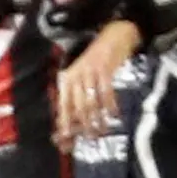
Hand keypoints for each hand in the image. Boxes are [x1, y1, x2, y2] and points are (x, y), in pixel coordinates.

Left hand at [56, 20, 137, 141]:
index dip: (64, 124)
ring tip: (102, 131)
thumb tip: (72, 129)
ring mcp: (89, 72)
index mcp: (67, 80)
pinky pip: (106, 92)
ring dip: (97, 119)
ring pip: (91, 102)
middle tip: (90, 138)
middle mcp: (75, 76)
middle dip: (82, 126)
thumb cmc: (96, 64)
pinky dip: (110, 105)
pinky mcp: (104, 69)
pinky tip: (113, 114)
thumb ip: (78, 100)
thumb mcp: (82, 78)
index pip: (62, 106)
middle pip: (77, 107)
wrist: (112, 37)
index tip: (66, 141)